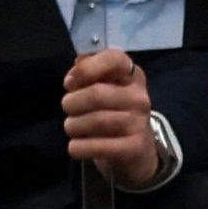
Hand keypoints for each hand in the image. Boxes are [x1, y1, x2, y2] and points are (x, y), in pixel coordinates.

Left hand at [63, 47, 169, 188]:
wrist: (136, 149)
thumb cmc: (113, 111)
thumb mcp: (104, 87)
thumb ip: (87, 74)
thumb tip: (73, 75)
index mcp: (132, 75)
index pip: (114, 59)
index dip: (86, 69)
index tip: (69, 82)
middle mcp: (140, 97)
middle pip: (97, 94)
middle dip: (72, 102)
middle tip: (68, 108)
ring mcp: (139, 123)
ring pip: (95, 121)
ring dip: (73, 125)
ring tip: (71, 126)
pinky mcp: (134, 148)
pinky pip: (96, 147)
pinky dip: (78, 147)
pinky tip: (76, 146)